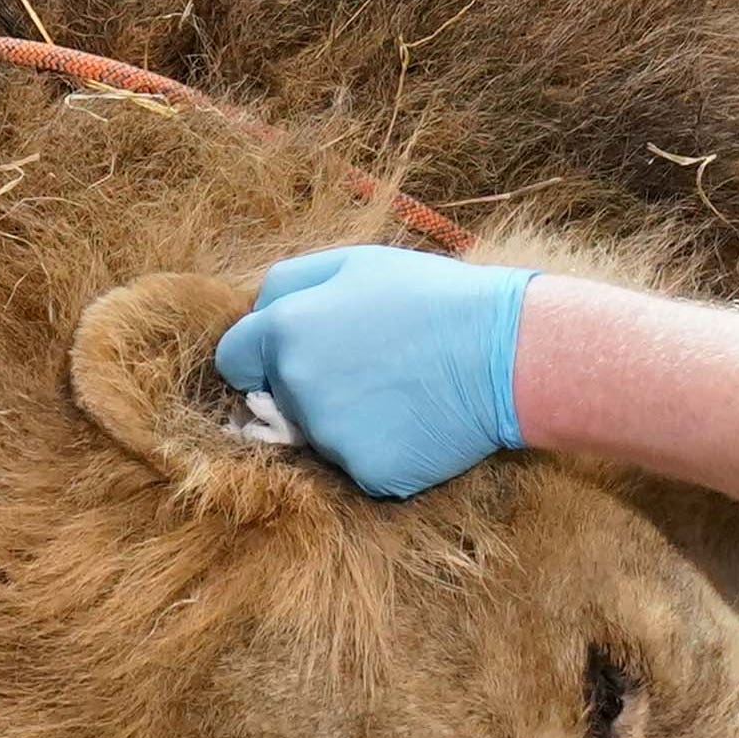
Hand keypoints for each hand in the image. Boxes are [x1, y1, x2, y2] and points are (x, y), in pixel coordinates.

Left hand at [213, 244, 530, 498]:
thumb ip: (289, 283)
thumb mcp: (355, 263)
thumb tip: (255, 312)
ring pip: (319, 438)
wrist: (505, 352)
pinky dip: (383, 450)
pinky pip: (361, 466)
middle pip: (277, 403)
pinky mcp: (369, 474)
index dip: (258, 357)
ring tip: (401, 389)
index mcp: (286, 332)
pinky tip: (417, 421)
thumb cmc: (430, 298)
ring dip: (347, 421)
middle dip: (307, 388)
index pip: (233, 360)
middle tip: (369, 365)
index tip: (290, 356)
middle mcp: (297, 389)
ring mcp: (332, 438)